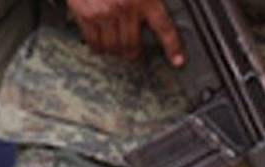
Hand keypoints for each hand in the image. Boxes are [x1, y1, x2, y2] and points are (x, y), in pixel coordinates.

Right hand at [66, 0, 184, 66]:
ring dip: (115, 51)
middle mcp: (126, 8)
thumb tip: (158, 11)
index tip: (178, 61)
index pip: (164, 27)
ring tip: (116, 50)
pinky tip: (100, 47)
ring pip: (113, 46)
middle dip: (133, 52)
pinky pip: (94, 41)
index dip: (172, 47)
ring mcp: (105, 13)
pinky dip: (97, 47)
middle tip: (133, 54)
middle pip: (133, 44)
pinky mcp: (87, 15)